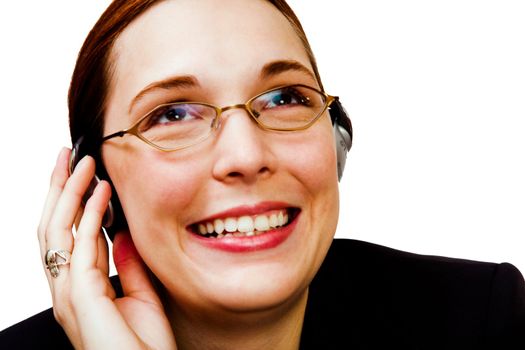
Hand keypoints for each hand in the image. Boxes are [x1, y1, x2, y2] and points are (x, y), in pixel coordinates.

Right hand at [37, 148, 176, 348]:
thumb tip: (125, 234)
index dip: (72, 203)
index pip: (68, 237)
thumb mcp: (142, 295)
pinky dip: (89, 215)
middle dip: (58, 190)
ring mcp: (69, 294)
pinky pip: (80, 246)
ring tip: (82, 163)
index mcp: (81, 289)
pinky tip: (100, 192)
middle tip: (67, 157)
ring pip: (56, 231)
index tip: (84, 176)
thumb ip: (130, 265)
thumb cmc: (145, 348)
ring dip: (68, 193)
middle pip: (52, 228)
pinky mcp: (80, 297)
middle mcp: (67, 289)